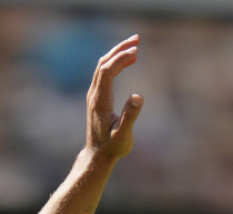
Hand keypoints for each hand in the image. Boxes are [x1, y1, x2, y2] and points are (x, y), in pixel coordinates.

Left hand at [86, 35, 143, 159]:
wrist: (97, 155)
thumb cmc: (112, 147)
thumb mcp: (123, 135)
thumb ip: (130, 116)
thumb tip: (138, 96)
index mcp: (100, 101)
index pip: (106, 72)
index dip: (120, 59)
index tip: (136, 51)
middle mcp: (94, 95)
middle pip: (102, 64)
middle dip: (119, 50)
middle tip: (137, 39)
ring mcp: (94, 95)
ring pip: (102, 67)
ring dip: (117, 53)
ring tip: (136, 44)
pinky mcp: (97, 97)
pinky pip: (105, 74)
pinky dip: (116, 62)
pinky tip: (130, 59)